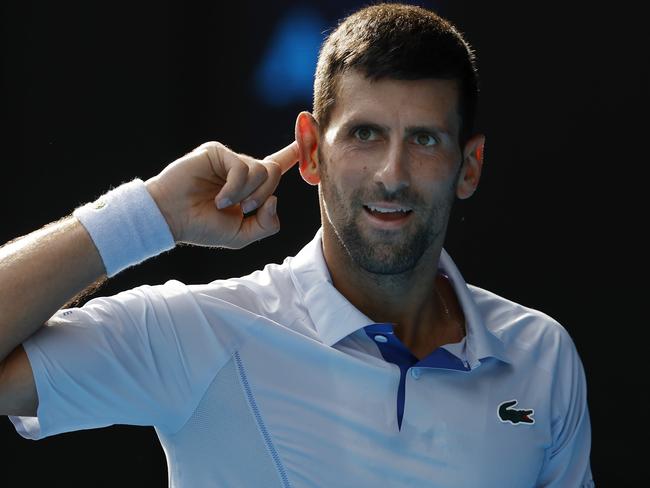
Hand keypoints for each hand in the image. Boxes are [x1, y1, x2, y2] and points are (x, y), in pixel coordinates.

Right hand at [145, 141, 298, 248]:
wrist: (172, 219)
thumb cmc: (203, 227)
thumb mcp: (242, 235)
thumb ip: (267, 224)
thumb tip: (275, 199)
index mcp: (250, 187)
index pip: (277, 165)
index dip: (294, 152)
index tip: (309, 134)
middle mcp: (242, 170)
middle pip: (274, 171)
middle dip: (264, 195)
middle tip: (244, 209)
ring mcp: (230, 160)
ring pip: (262, 170)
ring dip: (248, 194)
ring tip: (224, 204)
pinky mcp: (217, 153)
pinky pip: (243, 168)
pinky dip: (235, 189)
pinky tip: (219, 199)